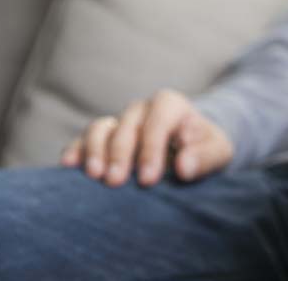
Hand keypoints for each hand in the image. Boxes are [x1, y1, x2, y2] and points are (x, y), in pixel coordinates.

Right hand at [61, 89, 233, 186]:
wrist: (194, 146)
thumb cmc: (206, 148)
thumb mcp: (218, 151)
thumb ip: (205, 157)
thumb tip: (184, 166)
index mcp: (170, 106)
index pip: (157, 122)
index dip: (151, 149)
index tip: (149, 179)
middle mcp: (142, 110)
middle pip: (126, 126)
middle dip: (120, 154)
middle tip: (116, 181)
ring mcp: (120, 121)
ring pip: (101, 128)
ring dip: (95, 151)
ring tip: (94, 175)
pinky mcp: (105, 137)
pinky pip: (85, 139)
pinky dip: (77, 150)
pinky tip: (69, 165)